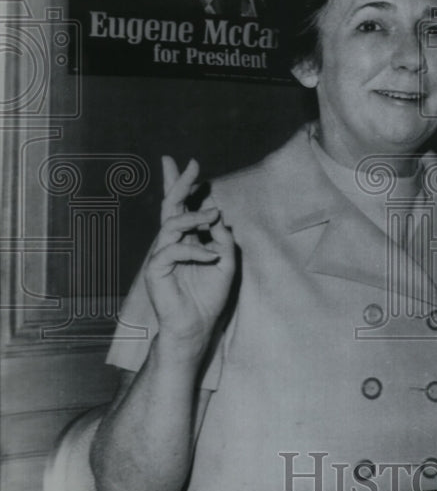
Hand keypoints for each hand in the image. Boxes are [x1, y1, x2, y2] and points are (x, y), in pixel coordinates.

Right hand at [145, 156, 235, 364]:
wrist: (197, 325)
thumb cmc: (209, 296)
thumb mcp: (226, 262)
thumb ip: (223, 239)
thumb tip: (218, 216)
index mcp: (186, 239)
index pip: (182, 207)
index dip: (184, 186)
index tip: (192, 165)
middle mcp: (171, 243)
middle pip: (170, 206)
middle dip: (179, 183)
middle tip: (189, 165)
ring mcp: (161, 255)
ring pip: (172, 224)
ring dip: (195, 216)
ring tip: (214, 215)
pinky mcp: (155, 269)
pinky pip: (174, 250)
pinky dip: (195, 250)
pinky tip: (212, 256)